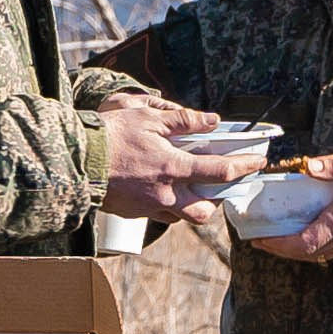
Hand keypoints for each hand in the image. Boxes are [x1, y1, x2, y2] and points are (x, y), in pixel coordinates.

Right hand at [99, 100, 259, 223]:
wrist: (75, 159)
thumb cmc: (110, 135)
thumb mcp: (148, 117)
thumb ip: (184, 120)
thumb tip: (211, 120)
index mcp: (173, 167)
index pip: (221, 172)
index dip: (244, 167)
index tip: (257, 162)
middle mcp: (165, 193)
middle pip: (204, 210)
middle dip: (217, 202)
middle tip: (220, 186)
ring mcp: (148, 206)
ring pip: (182, 216)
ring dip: (192, 204)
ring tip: (191, 187)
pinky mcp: (132, 212)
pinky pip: (159, 214)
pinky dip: (167, 204)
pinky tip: (163, 189)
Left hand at [244, 154, 332, 261]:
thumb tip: (310, 165)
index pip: (304, 243)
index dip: (280, 244)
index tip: (260, 239)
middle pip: (303, 253)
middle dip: (279, 248)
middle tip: (257, 238)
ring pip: (313, 255)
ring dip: (290, 249)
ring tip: (270, 238)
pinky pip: (323, 252)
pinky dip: (305, 248)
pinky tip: (294, 237)